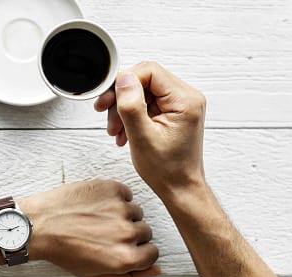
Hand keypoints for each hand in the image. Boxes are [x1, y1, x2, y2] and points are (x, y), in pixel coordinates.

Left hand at [20, 180, 159, 276]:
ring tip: (97, 219)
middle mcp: (126, 233)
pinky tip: (96, 205)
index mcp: (125, 258)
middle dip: (129, 234)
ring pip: (136, 212)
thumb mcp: (95, 275)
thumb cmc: (63, 250)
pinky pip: (125, 193)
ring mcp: (120, 208)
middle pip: (145, 232)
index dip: (137, 251)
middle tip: (104, 233)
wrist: (39, 224)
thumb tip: (157, 270)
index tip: (122, 247)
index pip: (153, 253)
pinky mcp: (111, 188)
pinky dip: (115, 198)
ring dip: (122, 215)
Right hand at [94, 62, 206, 200]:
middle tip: (105, 112)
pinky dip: (132, 115)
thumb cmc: (168, 170)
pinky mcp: (174, 113)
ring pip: (143, 92)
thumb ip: (131, 105)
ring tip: (115, 130)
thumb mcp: (142, 137)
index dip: (124, 81)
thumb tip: (123, 79)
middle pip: (145, 80)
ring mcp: (181, 105)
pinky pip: (147, 103)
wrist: (180, 189)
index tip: (108, 98)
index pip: (150, 71)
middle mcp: (186, 98)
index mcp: (185, 100)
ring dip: (124, 109)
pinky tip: (123, 132)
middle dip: (121, 97)